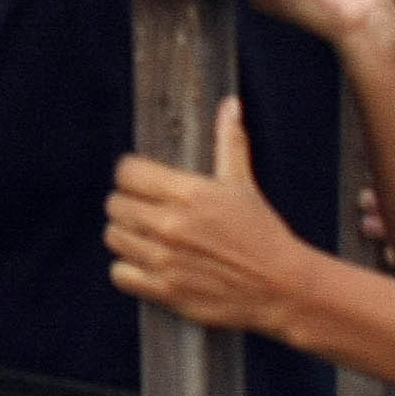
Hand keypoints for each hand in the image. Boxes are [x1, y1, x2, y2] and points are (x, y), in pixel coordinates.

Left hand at [108, 96, 309, 335]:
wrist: (281, 287)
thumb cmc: (262, 233)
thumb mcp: (243, 184)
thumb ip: (229, 142)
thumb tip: (230, 105)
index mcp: (188, 193)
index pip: (127, 171)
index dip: (131, 174)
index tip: (141, 181)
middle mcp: (170, 224)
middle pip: (115, 204)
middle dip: (127, 204)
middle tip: (145, 210)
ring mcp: (164, 259)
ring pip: (113, 237)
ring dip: (126, 234)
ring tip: (144, 235)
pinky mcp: (164, 290)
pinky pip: (119, 273)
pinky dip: (128, 269)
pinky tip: (145, 263)